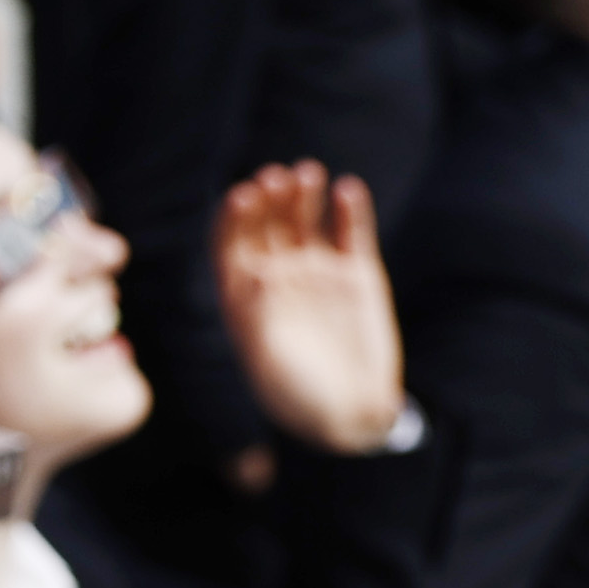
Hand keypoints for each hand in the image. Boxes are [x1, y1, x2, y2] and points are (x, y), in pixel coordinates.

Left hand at [217, 164, 405, 455]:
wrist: (349, 414)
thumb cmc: (296, 395)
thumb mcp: (269, 360)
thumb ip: (259, 319)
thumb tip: (258, 275)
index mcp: (244, 294)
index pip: (231, 245)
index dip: (234, 220)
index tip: (241, 197)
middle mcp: (277, 276)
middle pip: (267, 225)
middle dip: (269, 200)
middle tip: (275, 178)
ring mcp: (316, 271)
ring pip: (305, 221)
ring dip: (304, 195)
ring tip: (307, 173)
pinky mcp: (357, 275)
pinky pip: (351, 233)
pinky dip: (349, 210)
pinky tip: (347, 189)